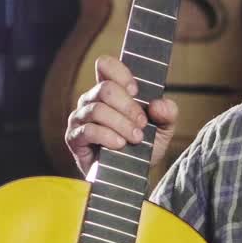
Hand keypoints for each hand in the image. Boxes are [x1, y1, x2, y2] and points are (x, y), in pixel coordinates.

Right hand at [65, 56, 178, 176]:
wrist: (132, 177)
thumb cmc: (144, 146)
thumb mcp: (163, 128)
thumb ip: (167, 113)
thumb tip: (158, 104)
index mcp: (110, 90)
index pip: (106, 65)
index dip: (121, 74)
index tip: (137, 91)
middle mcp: (91, 100)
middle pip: (105, 88)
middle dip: (128, 107)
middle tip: (142, 124)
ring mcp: (80, 118)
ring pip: (98, 110)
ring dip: (121, 124)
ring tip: (136, 138)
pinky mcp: (74, 138)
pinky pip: (88, 130)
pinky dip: (107, 137)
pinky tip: (120, 145)